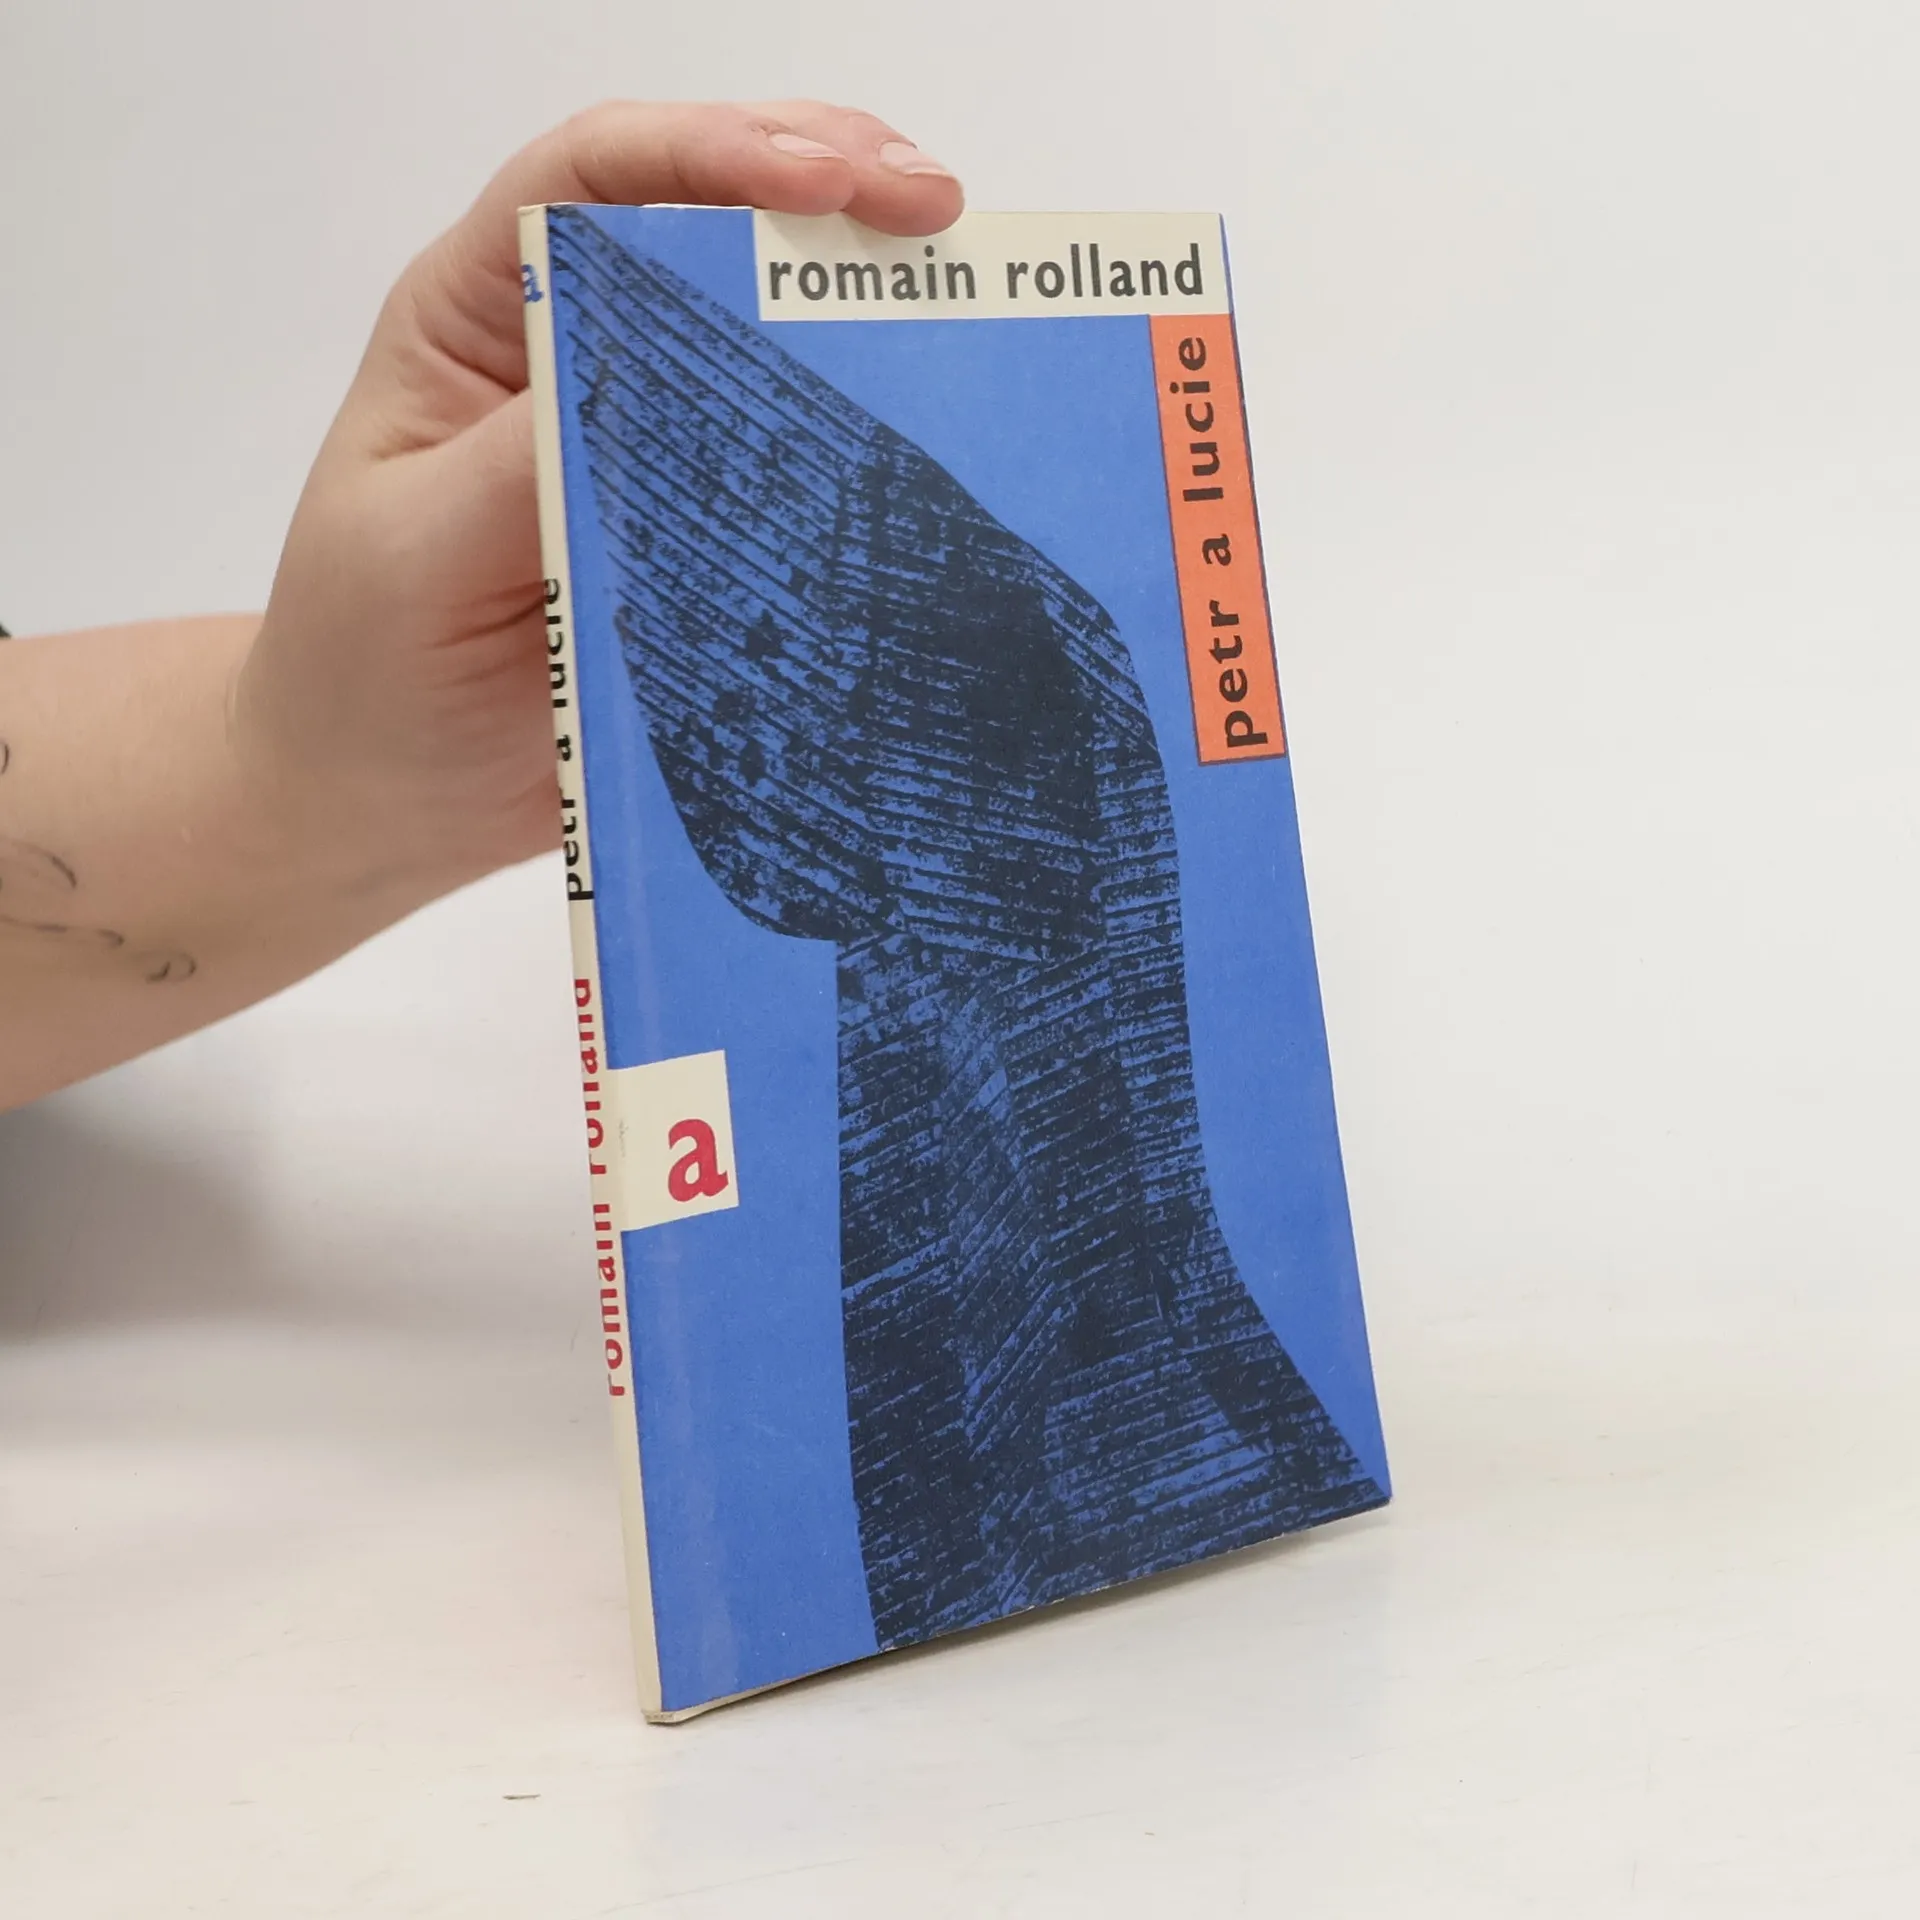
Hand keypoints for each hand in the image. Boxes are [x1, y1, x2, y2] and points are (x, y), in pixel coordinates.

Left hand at [237, 101, 963, 895]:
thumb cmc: (364, 668)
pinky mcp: (704, 537)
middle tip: (935, 203)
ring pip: (764, 331)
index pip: (589, 183)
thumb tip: (646, 386)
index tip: (821, 177)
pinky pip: (795, 468)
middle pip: (700, 221)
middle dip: (823, 182)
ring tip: (960, 278)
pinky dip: (866, 432)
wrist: (387, 800)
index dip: (706, 151)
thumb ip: (516, 467)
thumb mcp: (416, 554)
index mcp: (479, 322)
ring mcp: (647, 447)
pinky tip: (936, 416)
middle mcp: (573, 358)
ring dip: (860, 290)